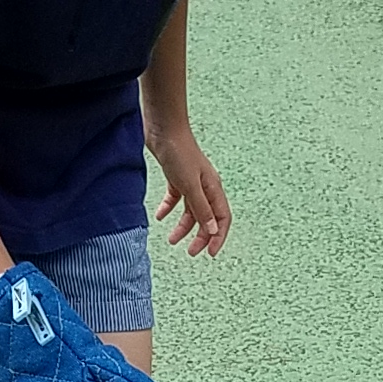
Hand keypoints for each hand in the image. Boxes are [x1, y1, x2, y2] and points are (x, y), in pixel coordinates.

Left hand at [149, 128, 230, 256]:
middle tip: (190, 252)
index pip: (222, 219)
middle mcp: (205, 188)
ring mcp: (190, 183)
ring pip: (190, 212)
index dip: (218, 237)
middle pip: (206, 219)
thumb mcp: (190, 185)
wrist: (164, 128)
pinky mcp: (176, 178)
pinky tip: (160, 216)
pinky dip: (169, 209)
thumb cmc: (179, 151)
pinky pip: (176, 199)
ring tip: (171, 239)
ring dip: (182, 227)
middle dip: (199, 237)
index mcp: (213, 189)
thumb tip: (212, 230)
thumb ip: (201, 208)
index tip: (209, 253)